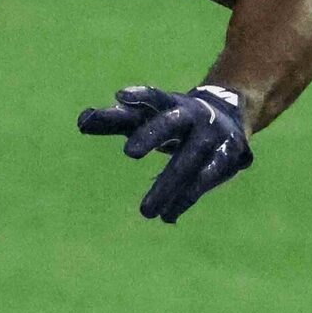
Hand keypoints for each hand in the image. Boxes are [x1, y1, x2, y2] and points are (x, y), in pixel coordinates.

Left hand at [76, 84, 253, 223]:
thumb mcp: (146, 117)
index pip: (154, 97)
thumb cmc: (173, 119)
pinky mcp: (229, 156)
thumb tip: (82, 121)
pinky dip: (187, 197)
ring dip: (168, 185)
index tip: (121, 96)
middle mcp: (193, 115)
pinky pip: (207, 179)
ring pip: (190, 159)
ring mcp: (213, 135)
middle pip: (172, 123)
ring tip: (146, 212)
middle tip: (128, 152)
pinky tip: (168, 216)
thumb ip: (115, 120)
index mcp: (170, 103)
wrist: (228, 114)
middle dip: (152, 135)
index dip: (140, 97)